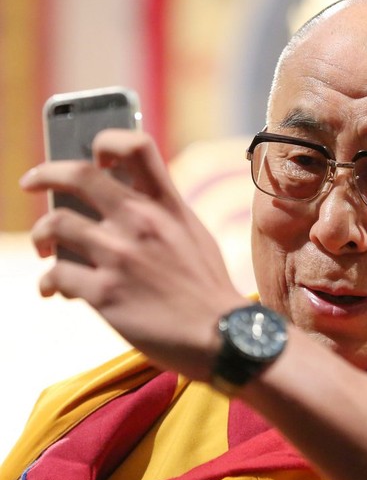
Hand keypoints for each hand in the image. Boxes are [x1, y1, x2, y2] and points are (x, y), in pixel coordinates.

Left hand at [20, 129, 249, 380]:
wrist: (221, 337)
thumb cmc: (209, 290)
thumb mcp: (195, 236)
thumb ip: (163, 215)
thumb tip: (125, 202)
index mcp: (168, 206)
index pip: (136, 147)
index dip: (107, 142)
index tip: (94, 156)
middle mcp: (142, 222)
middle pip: (77, 174)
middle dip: (44, 175)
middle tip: (31, 183)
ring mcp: (121, 256)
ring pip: (55, 225)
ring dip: (41, 235)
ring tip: (45, 247)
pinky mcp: (105, 293)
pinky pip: (57, 275)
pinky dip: (50, 282)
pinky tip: (56, 290)